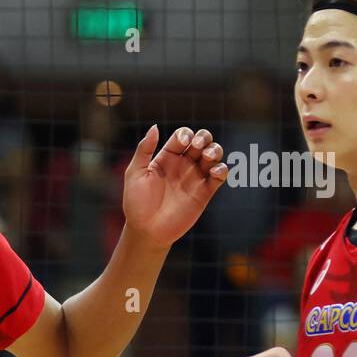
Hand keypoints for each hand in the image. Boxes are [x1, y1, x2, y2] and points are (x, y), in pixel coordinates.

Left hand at [122, 126, 227, 246]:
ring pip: (213, 155)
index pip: (182, 137)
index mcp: (167, 157)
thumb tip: (155, 126)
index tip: (182, 143)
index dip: (186, 134)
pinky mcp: (205, 192)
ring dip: (215, 150)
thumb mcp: (135, 173)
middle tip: (197, 146)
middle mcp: (183, 165)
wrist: (146, 230)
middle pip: (202, 141)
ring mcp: (195, 178)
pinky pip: (219, 176)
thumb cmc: (136, 203)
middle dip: (204, 137)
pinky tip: (214, 171)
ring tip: (208, 156)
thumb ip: (144, 150)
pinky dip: (222, 169)